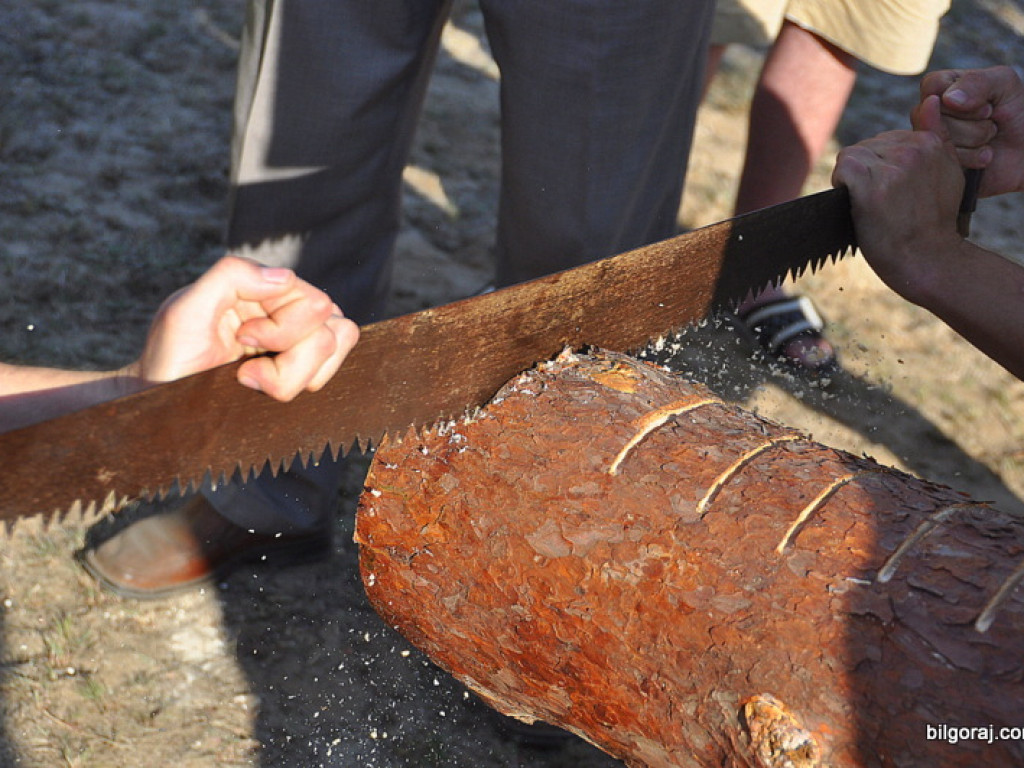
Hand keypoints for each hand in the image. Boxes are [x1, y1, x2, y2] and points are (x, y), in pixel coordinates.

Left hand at [134, 255, 358, 400]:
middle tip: (246, 365)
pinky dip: (303, 384)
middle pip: (332, 326)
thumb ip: (232, 276)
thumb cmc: (170, 359)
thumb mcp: (186, 309)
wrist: (163, 407)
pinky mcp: (302, 369)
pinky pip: (333, 372)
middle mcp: (285, 308)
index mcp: (261, 286)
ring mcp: (298, 339)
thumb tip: (287, 277)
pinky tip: (266, 389)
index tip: (241, 339)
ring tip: (254, 381)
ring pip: (336, 347)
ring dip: (295, 375)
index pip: (311, 300)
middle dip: (290, 357)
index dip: (281, 329)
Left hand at [832, 97, 965, 301]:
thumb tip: (926, 101)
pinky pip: (844, 167)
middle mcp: (914, 149)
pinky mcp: (872, 184)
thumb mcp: (949, 175)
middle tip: (878, 201)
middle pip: (867, 146)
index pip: (887, 139)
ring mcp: (893, 166)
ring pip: (852, 156)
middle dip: (865, 171)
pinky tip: (853, 201)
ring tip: (868, 203)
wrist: (928, 259)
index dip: (880, 165)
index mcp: (932, 143)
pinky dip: (841, 183)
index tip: (890, 190)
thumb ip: (936, 139)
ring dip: (852, 179)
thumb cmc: (932, 224)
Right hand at [914, 65, 1023, 196]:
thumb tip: (946, 99)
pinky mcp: (939, 164)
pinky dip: (972, 158)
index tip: (986, 103)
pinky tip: (985, 156)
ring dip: (974, 139)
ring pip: (940, 138)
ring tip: (988, 139)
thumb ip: (976, 81)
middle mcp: (933, 116)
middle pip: (935, 115)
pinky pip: (943, 160)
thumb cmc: (1018, 113)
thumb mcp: (1004, 84)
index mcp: (944, 89)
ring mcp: (934, 141)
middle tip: (990, 121)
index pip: (932, 86)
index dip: (958, 96)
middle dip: (971, 121)